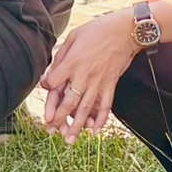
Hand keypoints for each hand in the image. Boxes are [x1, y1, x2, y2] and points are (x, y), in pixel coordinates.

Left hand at [39, 11, 135, 143]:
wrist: (125, 31)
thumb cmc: (97, 30)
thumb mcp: (73, 37)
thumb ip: (61, 55)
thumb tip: (52, 71)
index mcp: (71, 63)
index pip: (53, 83)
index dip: (46, 88)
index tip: (46, 88)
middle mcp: (83, 76)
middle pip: (67, 102)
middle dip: (58, 119)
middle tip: (51, 131)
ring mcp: (98, 82)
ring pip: (85, 109)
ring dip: (76, 126)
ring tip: (69, 140)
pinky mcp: (111, 85)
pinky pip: (105, 106)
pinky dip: (101, 119)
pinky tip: (96, 131)